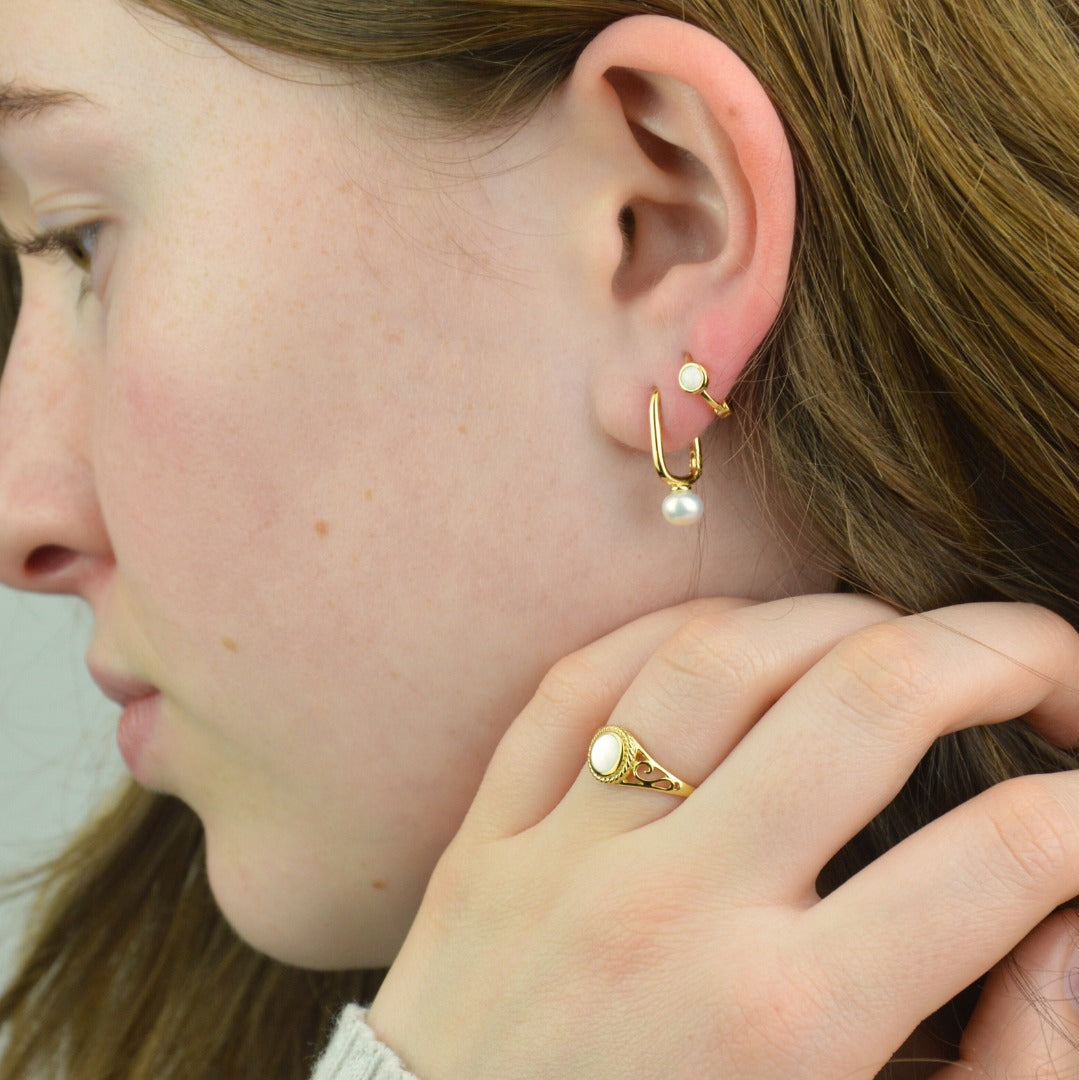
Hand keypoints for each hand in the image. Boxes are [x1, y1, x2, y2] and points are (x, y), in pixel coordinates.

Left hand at [368, 596, 1078, 1077]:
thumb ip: (1010, 1069)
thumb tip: (1070, 919)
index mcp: (789, 1024)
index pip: (1004, 854)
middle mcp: (676, 912)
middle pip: (869, 697)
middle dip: (1001, 653)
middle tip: (1048, 670)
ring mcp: (566, 856)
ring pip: (720, 654)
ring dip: (838, 617)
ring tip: (896, 644)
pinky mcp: (489, 837)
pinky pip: (581, 680)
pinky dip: (673, 633)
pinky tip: (738, 641)